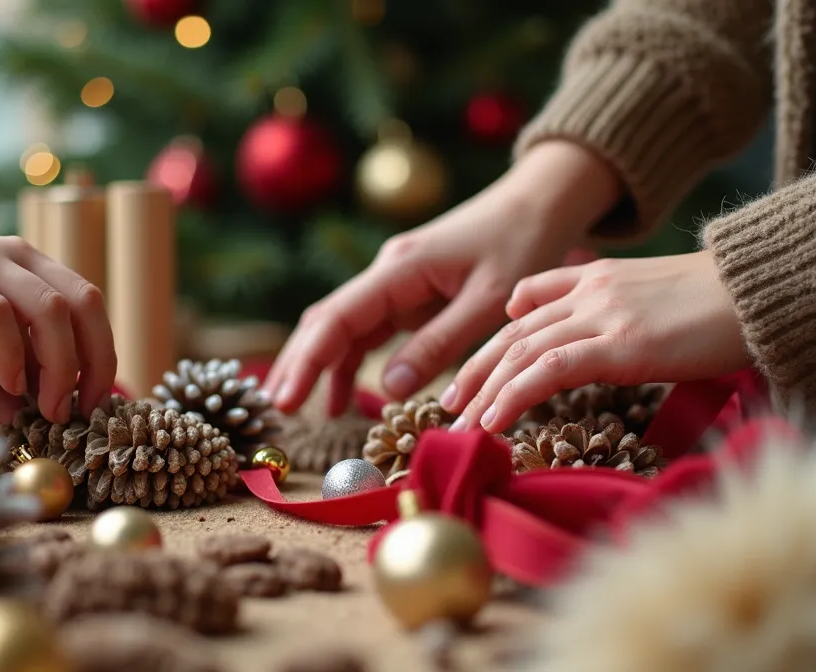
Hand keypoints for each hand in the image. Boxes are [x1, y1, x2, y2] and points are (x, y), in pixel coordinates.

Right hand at [0, 214, 115, 423]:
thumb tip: (29, 422)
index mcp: (29, 271)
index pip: (89, 306)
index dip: (102, 355)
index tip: (95, 404)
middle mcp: (16, 258)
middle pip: (83, 304)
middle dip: (92, 363)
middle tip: (78, 411)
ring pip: (50, 307)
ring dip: (59, 365)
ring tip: (48, 407)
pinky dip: (10, 352)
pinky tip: (7, 384)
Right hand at [263, 141, 623, 415]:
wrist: (539, 202)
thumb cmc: (522, 244)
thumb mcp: (488, 301)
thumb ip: (439, 344)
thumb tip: (386, 387)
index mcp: (400, 268)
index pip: (337, 317)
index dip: (308, 360)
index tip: (286, 398)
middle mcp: (386, 273)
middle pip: (326, 321)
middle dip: (299, 365)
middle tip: (276, 412)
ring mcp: (394, 283)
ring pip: (341, 328)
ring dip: (318, 366)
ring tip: (298, 411)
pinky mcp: (407, 294)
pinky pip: (367, 331)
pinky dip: (349, 362)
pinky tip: (339, 398)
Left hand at [446, 251, 749, 432]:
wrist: (768, 288)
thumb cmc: (725, 302)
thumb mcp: (654, 296)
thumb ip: (610, 308)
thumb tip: (582, 339)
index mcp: (596, 276)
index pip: (524, 308)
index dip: (493, 342)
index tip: (472, 374)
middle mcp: (589, 290)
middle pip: (512, 333)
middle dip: (474, 371)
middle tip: (447, 406)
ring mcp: (603, 315)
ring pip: (522, 352)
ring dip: (485, 391)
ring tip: (461, 425)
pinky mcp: (621, 344)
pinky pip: (550, 371)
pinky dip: (515, 396)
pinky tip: (494, 420)